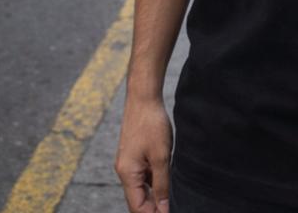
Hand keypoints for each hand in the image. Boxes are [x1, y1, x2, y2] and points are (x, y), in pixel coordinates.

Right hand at [115, 94, 173, 212]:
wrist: (143, 97)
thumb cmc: (151, 124)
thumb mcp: (161, 156)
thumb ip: (162, 184)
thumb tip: (163, 209)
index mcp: (127, 174)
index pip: (137, 207)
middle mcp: (124, 171)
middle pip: (138, 200)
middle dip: (154, 207)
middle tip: (173, 207)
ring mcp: (129, 162)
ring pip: (141, 188)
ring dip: (155, 195)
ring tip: (172, 197)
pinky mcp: (134, 154)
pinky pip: (143, 175)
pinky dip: (154, 181)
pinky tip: (167, 179)